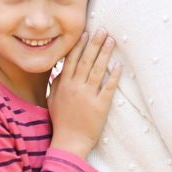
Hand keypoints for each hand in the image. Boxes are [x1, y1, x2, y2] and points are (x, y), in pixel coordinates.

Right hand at [48, 29, 122, 158]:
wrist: (69, 142)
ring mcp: (87, 96)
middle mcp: (75, 87)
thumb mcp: (53, 100)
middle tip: (103, 30)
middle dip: (95, 43)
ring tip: (111, 41)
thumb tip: (60, 69)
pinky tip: (119, 65)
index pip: (71, 59)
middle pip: (85, 60)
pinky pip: (108, 87)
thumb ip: (57, 83)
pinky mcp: (100, 105)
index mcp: (63, 84)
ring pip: (97, 70)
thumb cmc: (61, 122)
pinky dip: (113, 75)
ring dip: (105, 54)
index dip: (79, 45)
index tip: (86, 32)